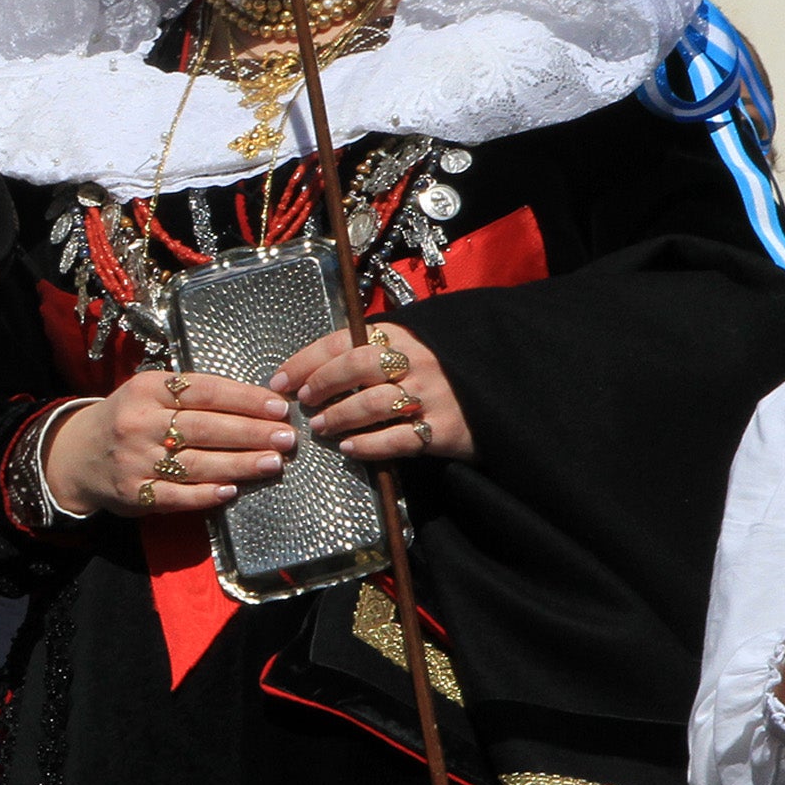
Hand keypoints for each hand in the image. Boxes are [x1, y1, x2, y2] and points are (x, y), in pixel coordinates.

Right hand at [45, 368, 295, 518]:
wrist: (77, 454)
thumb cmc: (129, 419)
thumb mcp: (149, 395)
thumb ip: (193, 397)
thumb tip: (258, 404)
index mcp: (145, 389)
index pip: (203, 391)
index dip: (244, 399)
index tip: (278, 407)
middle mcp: (138, 422)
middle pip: (204, 427)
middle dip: (251, 433)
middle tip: (287, 437)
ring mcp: (134, 459)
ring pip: (196, 462)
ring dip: (240, 464)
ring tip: (273, 463)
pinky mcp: (134, 492)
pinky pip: (176, 495)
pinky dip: (205, 494)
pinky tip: (231, 491)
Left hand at [275, 321, 472, 461]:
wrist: (503, 394)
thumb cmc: (443, 370)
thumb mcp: (411, 347)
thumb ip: (371, 350)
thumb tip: (312, 367)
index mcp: (401, 335)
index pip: (341, 341)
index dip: (305, 362)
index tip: (281, 381)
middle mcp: (416, 361)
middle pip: (355, 367)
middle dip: (321, 386)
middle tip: (304, 404)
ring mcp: (432, 395)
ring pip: (373, 404)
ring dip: (339, 417)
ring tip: (321, 428)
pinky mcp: (446, 429)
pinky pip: (399, 439)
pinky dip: (369, 445)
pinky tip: (350, 449)